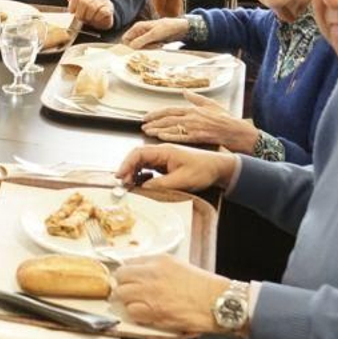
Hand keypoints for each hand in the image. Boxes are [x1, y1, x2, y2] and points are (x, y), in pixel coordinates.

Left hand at [63, 0, 113, 30]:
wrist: (104, 17)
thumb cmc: (88, 11)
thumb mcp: (78, 5)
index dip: (73, 4)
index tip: (72, 11)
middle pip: (84, 2)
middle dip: (80, 13)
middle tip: (80, 18)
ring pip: (92, 8)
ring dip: (88, 16)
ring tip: (88, 19)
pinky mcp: (109, 7)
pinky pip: (101, 12)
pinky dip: (97, 18)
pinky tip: (96, 19)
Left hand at [112, 256, 230, 334]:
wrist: (217, 302)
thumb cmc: (203, 286)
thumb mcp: (178, 266)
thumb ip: (157, 266)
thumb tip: (140, 271)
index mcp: (159, 261)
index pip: (129, 262)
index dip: (128, 273)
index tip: (128, 278)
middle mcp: (151, 274)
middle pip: (120, 276)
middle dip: (122, 284)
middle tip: (128, 291)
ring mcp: (151, 293)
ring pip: (121, 294)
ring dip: (127, 300)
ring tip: (137, 303)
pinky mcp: (153, 311)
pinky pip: (131, 311)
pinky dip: (135, 314)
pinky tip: (145, 313)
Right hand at [117, 143, 238, 193]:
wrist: (218, 168)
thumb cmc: (203, 170)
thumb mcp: (182, 180)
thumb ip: (161, 184)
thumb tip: (143, 187)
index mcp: (164, 151)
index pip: (138, 153)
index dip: (126, 163)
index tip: (120, 175)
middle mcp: (161, 153)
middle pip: (137, 158)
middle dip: (127, 169)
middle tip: (123, 184)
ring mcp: (163, 158)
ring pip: (141, 163)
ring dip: (133, 173)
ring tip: (130, 185)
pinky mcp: (165, 165)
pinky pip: (148, 168)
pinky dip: (141, 175)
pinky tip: (142, 183)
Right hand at [121, 18, 188, 48]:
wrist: (179, 28)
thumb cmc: (166, 27)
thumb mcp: (153, 34)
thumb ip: (141, 41)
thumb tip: (131, 48)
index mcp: (137, 27)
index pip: (125, 39)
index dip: (129, 46)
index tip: (137, 50)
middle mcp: (139, 32)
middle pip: (133, 44)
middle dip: (142, 47)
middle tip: (151, 47)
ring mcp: (145, 37)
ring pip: (141, 47)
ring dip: (148, 48)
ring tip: (158, 45)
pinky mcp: (150, 41)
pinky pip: (147, 48)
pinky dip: (152, 48)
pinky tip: (159, 45)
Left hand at [141, 91, 259, 153]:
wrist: (239, 133)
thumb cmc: (227, 121)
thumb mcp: (212, 105)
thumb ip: (197, 98)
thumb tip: (185, 91)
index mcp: (194, 109)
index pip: (170, 110)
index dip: (156, 113)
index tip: (146, 116)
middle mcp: (193, 117)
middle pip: (168, 118)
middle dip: (154, 122)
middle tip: (143, 125)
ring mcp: (196, 127)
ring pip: (172, 127)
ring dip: (158, 129)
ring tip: (147, 131)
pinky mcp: (200, 137)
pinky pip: (182, 136)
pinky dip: (170, 136)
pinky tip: (161, 137)